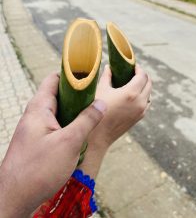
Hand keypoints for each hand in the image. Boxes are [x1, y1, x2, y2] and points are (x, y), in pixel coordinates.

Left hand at [0, 73, 105, 217]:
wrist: (14, 198)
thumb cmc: (38, 169)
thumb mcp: (69, 142)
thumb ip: (87, 120)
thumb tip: (101, 104)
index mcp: (39, 108)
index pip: (54, 79)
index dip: (71, 75)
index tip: (90, 77)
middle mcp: (35, 115)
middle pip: (58, 95)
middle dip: (77, 96)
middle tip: (96, 99)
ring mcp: (36, 128)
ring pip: (58, 112)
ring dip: (74, 113)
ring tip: (92, 117)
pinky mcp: (38, 141)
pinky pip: (56, 126)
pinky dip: (69, 126)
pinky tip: (80, 134)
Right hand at [93, 64, 150, 147]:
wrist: (98, 136)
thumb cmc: (97, 111)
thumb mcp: (101, 90)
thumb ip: (107, 76)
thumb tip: (109, 67)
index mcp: (131, 93)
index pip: (142, 76)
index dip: (139, 69)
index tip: (133, 65)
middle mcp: (140, 102)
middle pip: (149, 83)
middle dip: (143, 76)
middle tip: (134, 72)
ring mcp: (141, 111)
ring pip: (149, 94)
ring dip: (144, 86)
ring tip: (133, 83)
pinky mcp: (139, 117)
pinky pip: (146, 103)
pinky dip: (143, 96)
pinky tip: (133, 96)